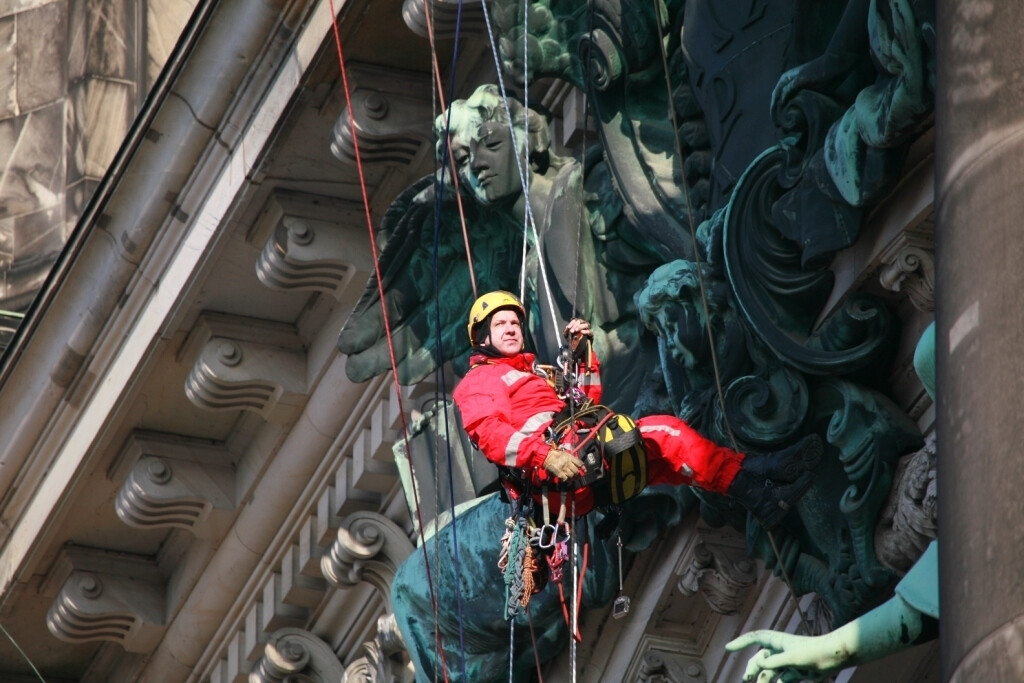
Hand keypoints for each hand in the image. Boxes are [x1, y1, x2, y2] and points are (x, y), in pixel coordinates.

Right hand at [543, 449, 584, 479]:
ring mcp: (563, 468)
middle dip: (577, 474)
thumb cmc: (557, 455)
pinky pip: (566, 479)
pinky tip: (568, 480)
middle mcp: (567, 463)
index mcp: (569, 457)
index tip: (584, 470)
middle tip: (577, 475)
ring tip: (573, 478)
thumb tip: (579, 465)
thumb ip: (572, 459)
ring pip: (572, 475)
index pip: (579, 463)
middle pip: (576, 471)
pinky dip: (567, 480)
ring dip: (573, 478)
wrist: (547, 456)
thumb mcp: (566, 454)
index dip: (582, 467)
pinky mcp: (559, 473)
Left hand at [562, 319, 592, 357]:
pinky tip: (582, 332)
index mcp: (578, 324)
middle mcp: (583, 325)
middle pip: (580, 321)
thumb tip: (567, 328)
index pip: (575, 320)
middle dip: (575, 325)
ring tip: (576, 330)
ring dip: (580, 326)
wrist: (578, 349)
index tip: (568, 327)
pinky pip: (590, 331)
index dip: (572, 323)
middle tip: (572, 331)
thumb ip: (566, 331)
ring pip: (586, 324)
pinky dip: (586, 331)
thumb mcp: (568, 336)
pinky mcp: (591, 334)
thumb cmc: (573, 340)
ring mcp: (588, 329)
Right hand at [725, 630, 847, 681]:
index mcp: (777, 641)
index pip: (755, 638)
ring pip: (770, 671)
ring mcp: (788, 661)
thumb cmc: (813, 652)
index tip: (728, 648)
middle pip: (760, 659)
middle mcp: (780, 650)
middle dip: (752, 669)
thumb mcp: (792, 658)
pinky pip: (782, 679)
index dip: (741, 643)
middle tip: (746, 679)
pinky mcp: (796, 671)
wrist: (834, 657)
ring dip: (764, 680)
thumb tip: (760, 664)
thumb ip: (775, 662)